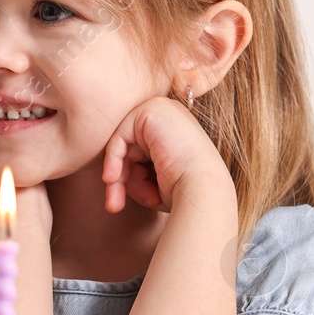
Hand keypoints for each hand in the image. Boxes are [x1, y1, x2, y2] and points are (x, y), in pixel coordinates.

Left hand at [101, 96, 232, 214]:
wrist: (203, 191)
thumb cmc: (183, 193)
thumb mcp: (155, 181)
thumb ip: (135, 170)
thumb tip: (110, 175)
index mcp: (176, 130)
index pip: (140, 153)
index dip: (129, 179)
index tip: (117, 204)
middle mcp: (171, 115)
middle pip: (130, 148)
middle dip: (121, 179)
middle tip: (114, 205)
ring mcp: (162, 109)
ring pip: (123, 145)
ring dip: (119, 177)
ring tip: (120, 201)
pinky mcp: (151, 111)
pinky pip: (120, 137)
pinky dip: (113, 161)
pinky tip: (112, 180)